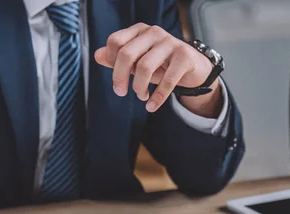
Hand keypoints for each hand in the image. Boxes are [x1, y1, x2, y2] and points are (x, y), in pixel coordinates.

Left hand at [94, 23, 221, 116]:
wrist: (192, 67)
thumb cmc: (159, 63)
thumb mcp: (136, 61)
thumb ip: (116, 58)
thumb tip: (97, 55)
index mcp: (139, 31)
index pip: (115, 42)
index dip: (111, 63)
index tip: (117, 78)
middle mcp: (153, 32)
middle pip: (126, 54)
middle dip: (119, 78)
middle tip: (120, 92)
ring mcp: (170, 42)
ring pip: (144, 67)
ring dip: (139, 88)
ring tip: (141, 96)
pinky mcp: (184, 56)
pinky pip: (167, 80)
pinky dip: (157, 97)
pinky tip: (151, 106)